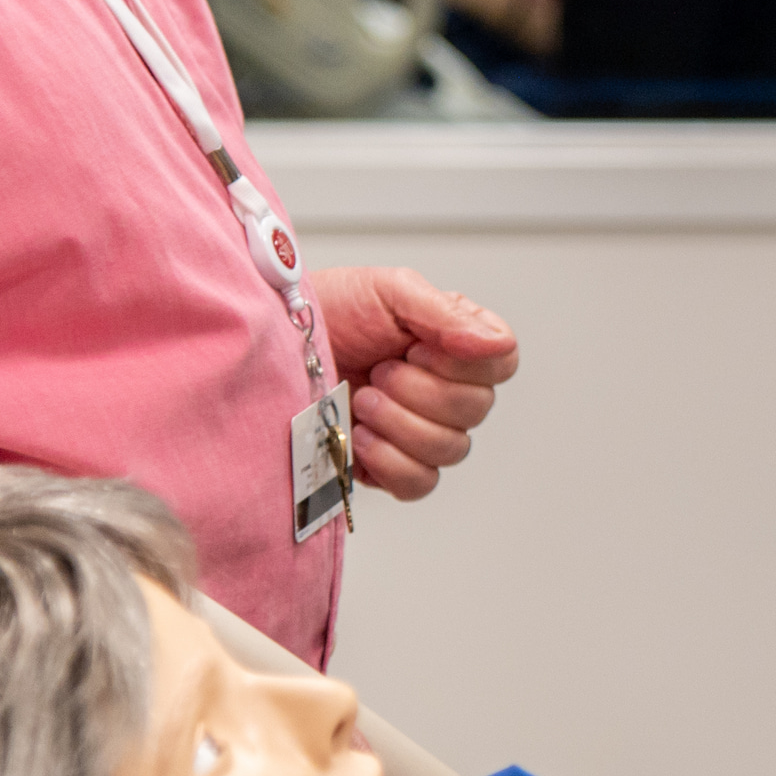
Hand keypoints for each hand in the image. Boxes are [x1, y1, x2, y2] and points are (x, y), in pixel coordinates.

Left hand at [309, 265, 519, 499]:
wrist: (274, 345)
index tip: (417, 347)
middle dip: (420, 391)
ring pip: (450, 449)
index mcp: (456, 342)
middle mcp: (446, 388)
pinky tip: (360, 436)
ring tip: (362, 400)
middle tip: (380, 371)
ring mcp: (420, 430)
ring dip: (401, 424)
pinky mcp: (391, 466)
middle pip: (475, 410)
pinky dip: (390, 462)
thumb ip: (447, 314)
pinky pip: (419, 483)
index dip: (463, 363)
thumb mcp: (389, 292)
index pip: (502, 363)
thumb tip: (496, 344)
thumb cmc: (328, 311)